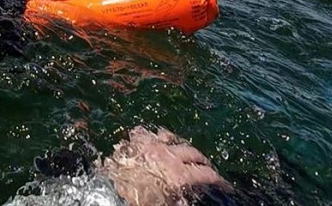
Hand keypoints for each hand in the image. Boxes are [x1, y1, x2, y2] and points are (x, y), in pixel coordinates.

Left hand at [100, 126, 230, 205]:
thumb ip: (180, 198)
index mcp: (177, 176)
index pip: (205, 174)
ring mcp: (149, 145)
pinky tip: (156, 140)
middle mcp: (167, 156)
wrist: (109, 195)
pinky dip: (154, 136)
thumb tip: (185, 198)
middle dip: (202, 160)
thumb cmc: (140, 201)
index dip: (216, 179)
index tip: (222, 182)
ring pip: (171, 137)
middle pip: (192, 153)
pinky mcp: (134, 142)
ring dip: (180, 144)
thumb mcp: (166, 203)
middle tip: (206, 166)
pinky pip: (147, 132)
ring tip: (183, 150)